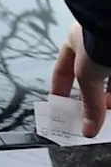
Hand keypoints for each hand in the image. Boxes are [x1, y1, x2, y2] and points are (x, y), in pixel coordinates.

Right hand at [51, 23, 109, 137]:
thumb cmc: (98, 37)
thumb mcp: (87, 74)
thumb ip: (89, 103)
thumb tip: (88, 129)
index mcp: (75, 43)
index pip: (63, 71)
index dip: (60, 90)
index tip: (61, 109)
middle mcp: (95, 45)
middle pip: (92, 79)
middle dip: (93, 100)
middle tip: (94, 119)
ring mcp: (110, 51)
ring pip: (109, 81)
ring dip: (109, 100)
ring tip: (110, 117)